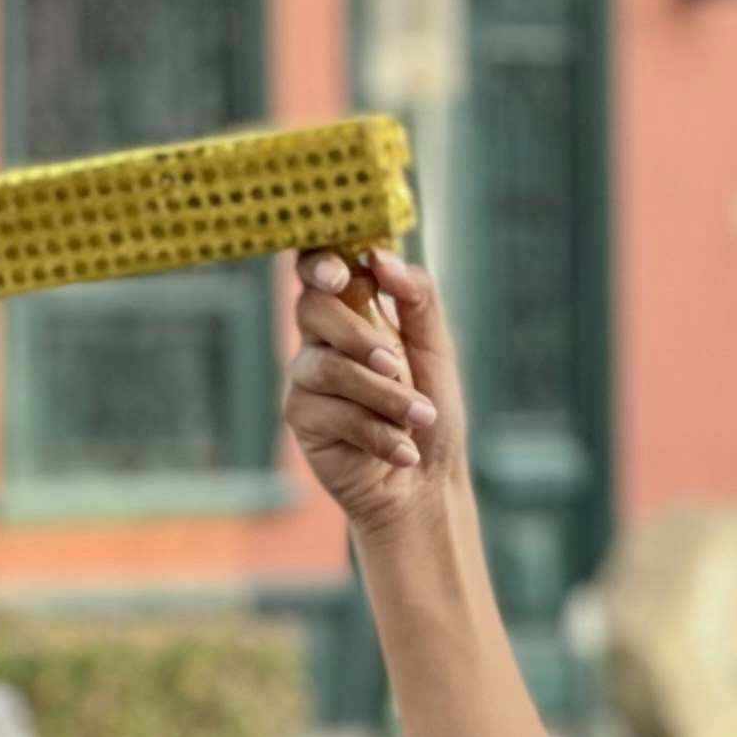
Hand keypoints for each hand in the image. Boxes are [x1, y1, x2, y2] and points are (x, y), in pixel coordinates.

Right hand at [286, 247, 462, 543]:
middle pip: (313, 310)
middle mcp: (320, 340)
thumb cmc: (431, 410)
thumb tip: (381, 256)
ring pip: (330, 367)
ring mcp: (305, 378)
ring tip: (421, 417)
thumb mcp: (436, 348)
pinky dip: (379, 433)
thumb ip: (416, 297)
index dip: (320, 264)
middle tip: (398, 365)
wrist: (426, 481)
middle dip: (361, 337)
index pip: (318, 272)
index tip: (342, 274)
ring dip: (386, 395)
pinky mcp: (301, 417)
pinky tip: (403, 451)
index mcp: (352, 314)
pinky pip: (333, 412)